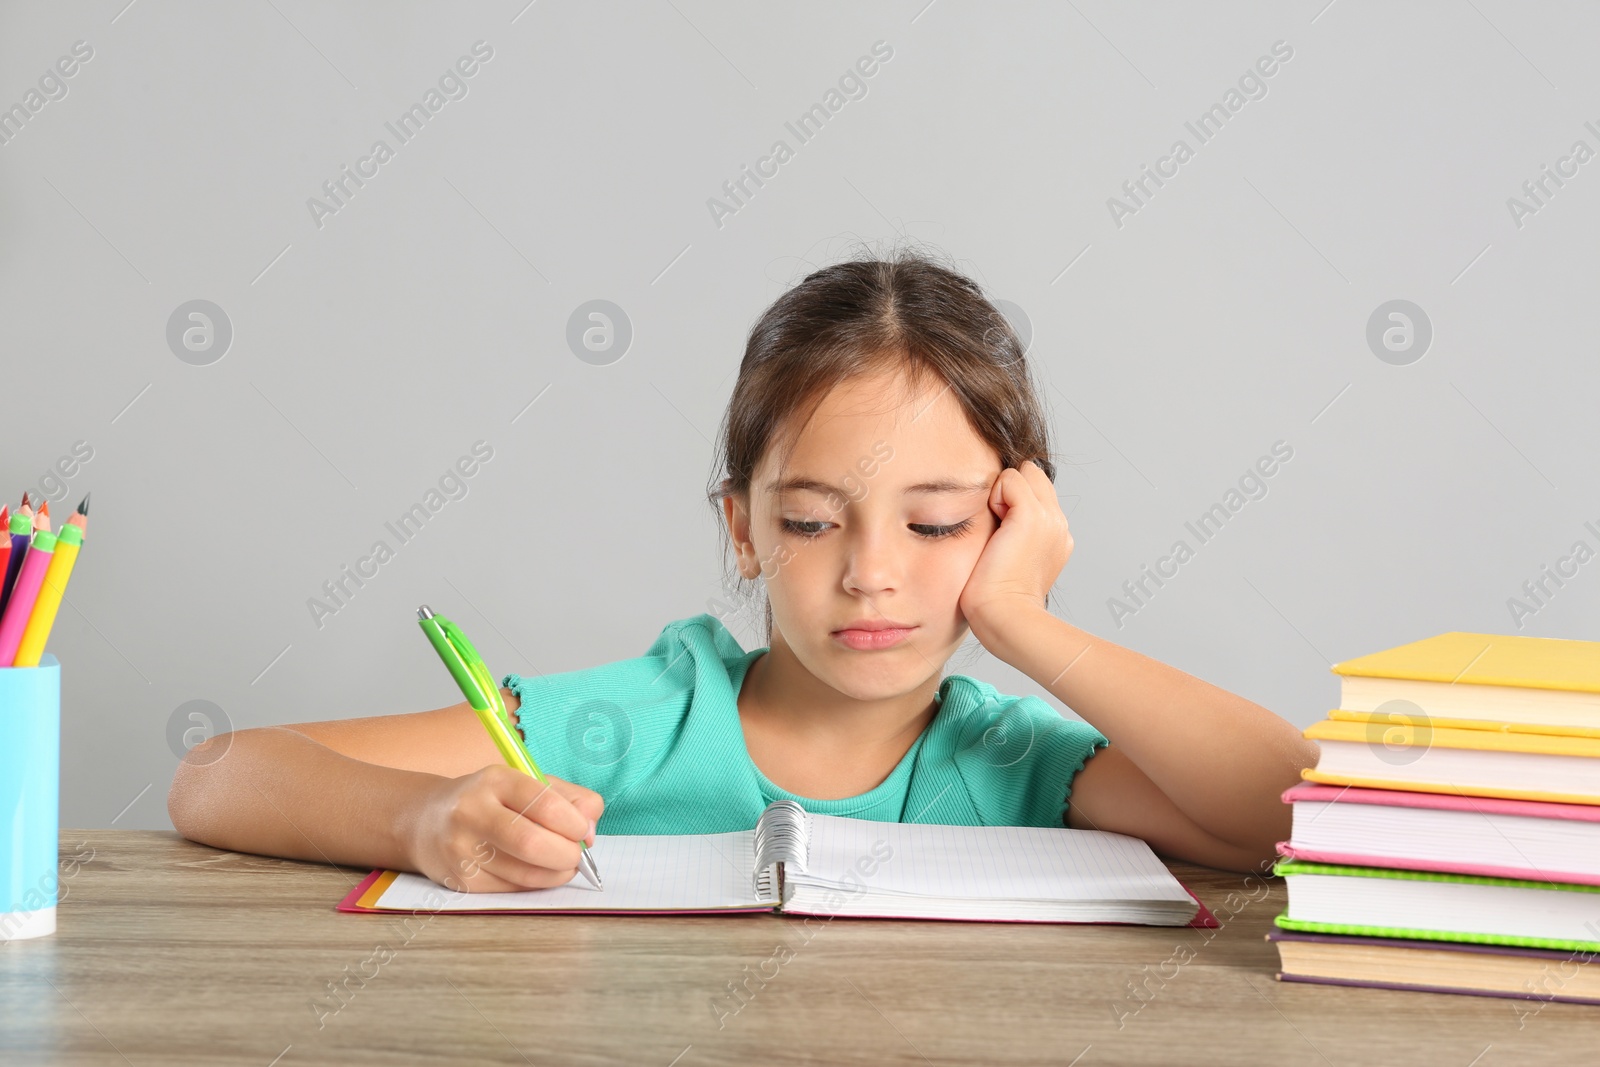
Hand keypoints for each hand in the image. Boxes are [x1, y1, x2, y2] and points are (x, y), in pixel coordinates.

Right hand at [406, 767, 602, 892]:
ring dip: (556, 874)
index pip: (545, 804)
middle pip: (532, 843)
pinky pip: (512, 889)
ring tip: (562, 864)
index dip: (574, 824)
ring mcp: (462, 849)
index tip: (584, 831)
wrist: (426, 822)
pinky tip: (537, 871)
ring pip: (524, 873)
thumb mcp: (527, 784)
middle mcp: (473, 812)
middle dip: (567, 854)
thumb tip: (591, 830)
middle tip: (577, 854)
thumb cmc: (491, 801)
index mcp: (496, 780)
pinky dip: (534, 884)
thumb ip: (569, 799)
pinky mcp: (461, 880)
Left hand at [958, 460, 1071, 648]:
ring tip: (997, 530)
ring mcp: (1049, 518)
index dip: (1014, 499)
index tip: (1000, 531)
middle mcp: (1059, 524)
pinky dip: (996, 495)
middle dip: (1011, 490)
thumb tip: (996, 514)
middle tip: (997, 527)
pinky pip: (1011, 478)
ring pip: (1024, 473)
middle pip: (1034, 476)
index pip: (1037, 491)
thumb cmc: (998, 599)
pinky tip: (994, 526)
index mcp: (1057, 535)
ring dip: (1002, 492)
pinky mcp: (1032, 516)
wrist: (1006, 617)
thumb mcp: (1012, 560)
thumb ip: (1013, 534)